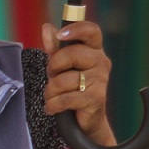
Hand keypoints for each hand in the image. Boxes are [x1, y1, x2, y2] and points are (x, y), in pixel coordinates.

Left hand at [41, 20, 114, 144]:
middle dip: (54, 65)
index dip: (76, 29)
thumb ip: (55, 48)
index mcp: (94, 50)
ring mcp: (100, 81)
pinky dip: (53, 104)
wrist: (86, 120)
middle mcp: (101, 63)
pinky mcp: (95, 99)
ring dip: (51, 90)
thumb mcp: (62, 66)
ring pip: (65, 79)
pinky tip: (52, 107)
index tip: (61, 34)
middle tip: (51, 75)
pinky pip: (66, 98)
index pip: (92, 31)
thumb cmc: (73, 88)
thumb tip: (47, 28)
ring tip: (52, 96)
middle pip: (72, 53)